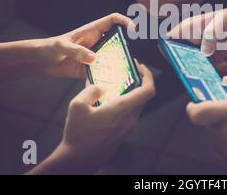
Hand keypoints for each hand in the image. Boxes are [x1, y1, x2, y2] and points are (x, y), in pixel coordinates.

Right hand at [31, 63, 154, 173]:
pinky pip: (129, 114)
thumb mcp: (78, 105)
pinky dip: (125, 104)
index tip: (140, 66)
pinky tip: (108, 102)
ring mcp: (127, 128)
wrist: (78, 161)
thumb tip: (99, 87)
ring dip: (130, 93)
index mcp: (122, 109)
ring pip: (136, 105)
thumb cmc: (78, 136)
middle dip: (138, 81)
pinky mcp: (122, 134)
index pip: (148, 90)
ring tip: (116, 85)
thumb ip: (90, 90)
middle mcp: (129, 119)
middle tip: (127, 72)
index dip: (148, 75)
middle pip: (143, 96)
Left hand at [37, 13, 133, 77]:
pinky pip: (104, 72)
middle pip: (118, 40)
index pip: (113, 20)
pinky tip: (110, 82)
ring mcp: (95, 56)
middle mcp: (97, 42)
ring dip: (119, 63)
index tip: (134, 30)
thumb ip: (77, 51)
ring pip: (113, 57)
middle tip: (130, 56)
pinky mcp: (91, 69)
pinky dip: (108, 76)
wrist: (41, 62)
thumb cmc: (50, 47)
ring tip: (123, 70)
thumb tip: (93, 58)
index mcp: (92, 30)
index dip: (125, 22)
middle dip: (127, 46)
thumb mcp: (62, 47)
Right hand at [167, 5, 226, 72]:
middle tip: (201, 71)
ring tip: (217, 71)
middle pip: (181, 56)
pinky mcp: (212, 58)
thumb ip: (212, 34)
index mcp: (189, 28)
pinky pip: (209, 69)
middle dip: (188, 67)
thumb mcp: (223, 21)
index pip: (169, 39)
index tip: (177, 60)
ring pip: (195, 65)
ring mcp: (201, 50)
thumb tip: (204, 52)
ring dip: (204, 71)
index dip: (168, 50)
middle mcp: (192, 40)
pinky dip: (217, 71)